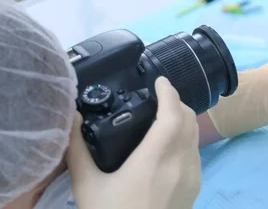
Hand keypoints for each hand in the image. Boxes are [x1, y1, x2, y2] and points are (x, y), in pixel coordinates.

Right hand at [67, 77, 201, 208]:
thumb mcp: (88, 187)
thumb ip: (79, 151)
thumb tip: (72, 119)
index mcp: (155, 160)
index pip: (172, 115)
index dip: (169, 92)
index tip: (159, 80)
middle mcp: (180, 164)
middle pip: (189, 120)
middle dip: (176, 102)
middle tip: (158, 96)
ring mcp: (192, 176)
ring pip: (194, 135)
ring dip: (183, 119)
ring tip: (162, 116)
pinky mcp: (196, 187)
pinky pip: (195, 152)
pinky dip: (185, 138)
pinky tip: (168, 143)